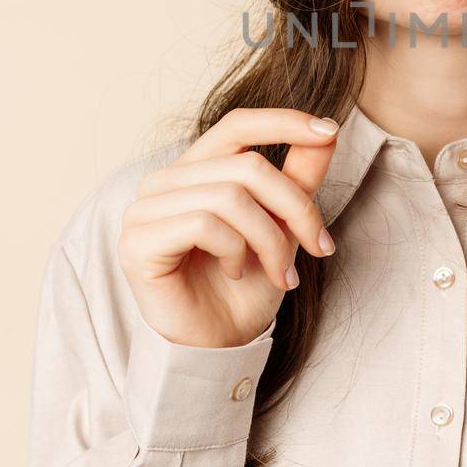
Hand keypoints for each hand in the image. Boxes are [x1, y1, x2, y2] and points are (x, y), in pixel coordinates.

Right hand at [117, 108, 339, 348]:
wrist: (220, 345)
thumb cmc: (246, 286)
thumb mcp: (284, 225)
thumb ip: (299, 177)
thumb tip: (327, 130)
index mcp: (197, 169)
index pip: (238, 124)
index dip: (283, 121)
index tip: (329, 131)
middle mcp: (165, 181)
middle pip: (247, 166)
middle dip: (295, 208)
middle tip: (317, 246)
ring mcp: (145, 210)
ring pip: (229, 196)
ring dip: (269, 239)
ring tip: (279, 271)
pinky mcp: (138, 242)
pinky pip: (203, 225)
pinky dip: (234, 251)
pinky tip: (234, 273)